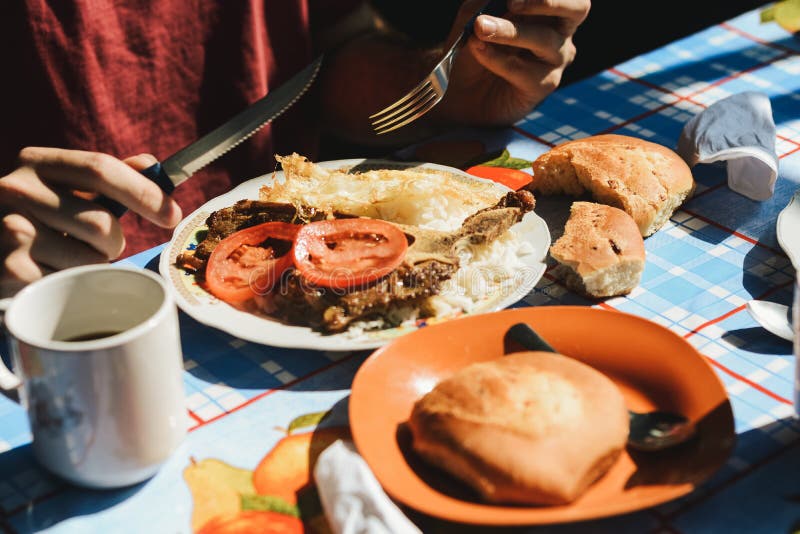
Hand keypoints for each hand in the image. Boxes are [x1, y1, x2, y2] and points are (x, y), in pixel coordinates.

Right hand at [0, 147, 181, 296]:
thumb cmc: (40, 217)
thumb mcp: (66, 188)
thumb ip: (107, 176)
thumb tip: (153, 166)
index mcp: (37, 162)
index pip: (101, 168)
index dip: (144, 193)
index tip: (172, 215)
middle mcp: (15, 189)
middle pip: (101, 222)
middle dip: (115, 241)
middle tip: (99, 246)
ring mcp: (8, 228)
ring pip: (91, 257)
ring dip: (95, 264)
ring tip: (70, 258)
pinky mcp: (8, 268)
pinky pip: (73, 281)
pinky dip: (76, 285)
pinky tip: (54, 274)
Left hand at [436, 0, 589, 124]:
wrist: (466, 89)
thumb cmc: (476, 45)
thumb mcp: (474, 14)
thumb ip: (486, 2)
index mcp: (548, 8)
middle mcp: (559, 30)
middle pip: (578, 8)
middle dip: (547, 1)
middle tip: (512, 3)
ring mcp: (556, 58)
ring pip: (545, 39)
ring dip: (510, 31)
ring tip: (481, 28)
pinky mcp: (544, 84)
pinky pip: (525, 70)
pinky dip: (498, 58)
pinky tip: (479, 50)